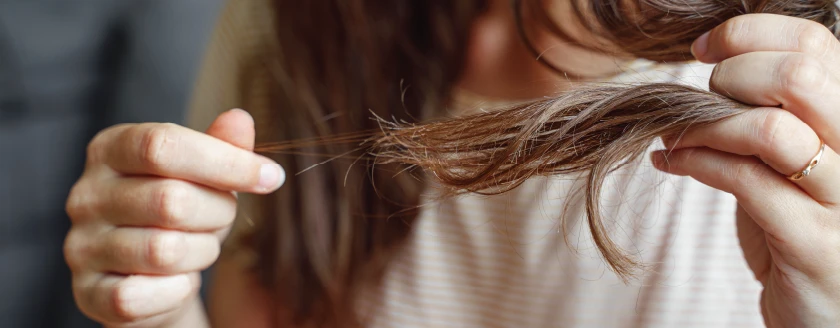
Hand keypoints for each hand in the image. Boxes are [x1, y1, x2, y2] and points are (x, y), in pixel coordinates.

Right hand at [64, 109, 284, 326]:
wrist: (150, 277)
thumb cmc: (179, 214)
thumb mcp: (205, 175)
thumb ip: (222, 146)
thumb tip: (240, 119)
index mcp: (111, 149)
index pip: (164, 146)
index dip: (225, 162)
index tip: (271, 177)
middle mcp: (87, 194)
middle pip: (171, 200)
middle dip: (218, 213)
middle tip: (222, 218)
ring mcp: (81, 245)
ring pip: (164, 251)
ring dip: (201, 252)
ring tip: (198, 248)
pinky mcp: (87, 292)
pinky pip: (140, 295)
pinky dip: (176, 290)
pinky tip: (179, 281)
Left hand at [651, 14, 839, 326]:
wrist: (828, 310)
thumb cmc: (802, 222)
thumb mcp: (794, 156)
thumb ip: (772, 110)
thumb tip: (714, 65)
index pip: (815, 44)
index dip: (749, 35)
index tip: (705, 49)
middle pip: (799, 76)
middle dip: (732, 77)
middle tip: (702, 100)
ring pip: (770, 130)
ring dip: (705, 125)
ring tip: (676, 134)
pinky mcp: (814, 242)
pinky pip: (745, 182)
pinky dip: (695, 163)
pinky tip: (670, 162)